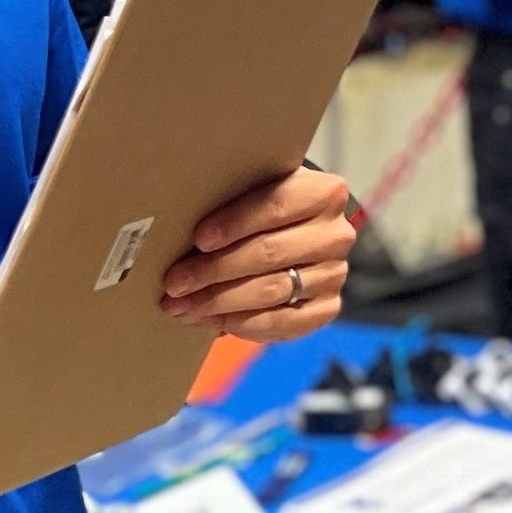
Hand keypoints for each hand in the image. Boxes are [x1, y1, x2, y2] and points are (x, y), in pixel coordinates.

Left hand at [161, 163, 355, 337]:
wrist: (298, 231)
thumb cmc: (264, 207)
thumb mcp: (256, 188)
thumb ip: (234, 197)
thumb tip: (179, 223)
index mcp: (325, 193)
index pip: (274, 207)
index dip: (234, 224)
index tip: (199, 240)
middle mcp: (336, 234)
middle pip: (268, 253)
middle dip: (214, 270)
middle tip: (175, 282)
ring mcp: (335, 274)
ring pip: (270, 291)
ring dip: (219, 302)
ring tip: (181, 306)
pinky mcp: (328, 308)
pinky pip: (281, 323)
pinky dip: (240, 324)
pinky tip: (209, 321)